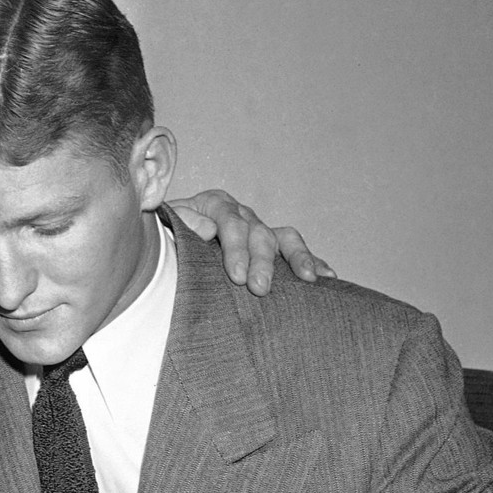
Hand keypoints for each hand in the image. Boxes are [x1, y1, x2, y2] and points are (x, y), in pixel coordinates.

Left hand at [168, 189, 334, 295]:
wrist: (166, 239)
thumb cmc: (165, 235)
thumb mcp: (165, 223)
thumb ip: (182, 222)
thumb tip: (208, 228)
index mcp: (214, 204)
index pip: (230, 221)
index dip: (236, 248)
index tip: (237, 275)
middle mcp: (241, 213)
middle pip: (258, 233)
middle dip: (262, 262)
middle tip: (259, 289)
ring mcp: (258, 228)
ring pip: (283, 238)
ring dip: (297, 259)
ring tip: (309, 279)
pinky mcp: (269, 244)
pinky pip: (293, 250)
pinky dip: (311, 261)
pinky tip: (327, 276)